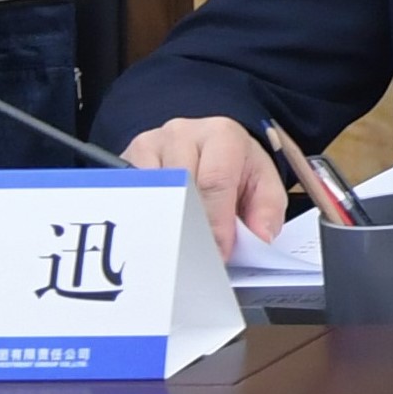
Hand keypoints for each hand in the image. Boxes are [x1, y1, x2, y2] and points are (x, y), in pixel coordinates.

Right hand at [122, 114, 286, 260]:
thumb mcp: (264, 182)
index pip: (215, 182)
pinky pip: (132, 196)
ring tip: (181, 248)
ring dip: (168, 225)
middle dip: (193, 229)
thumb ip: (268, 210)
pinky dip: (146, 218)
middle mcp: (182, 134)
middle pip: (182, 189)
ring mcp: (149, 145)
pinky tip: (158, 235)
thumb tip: (260, 237)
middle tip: (200, 259)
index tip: (218, 254)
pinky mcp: (124, 160)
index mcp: (222, 135)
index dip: (216, 223)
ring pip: (154, 194)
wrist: (211, 144)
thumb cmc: (237, 166)